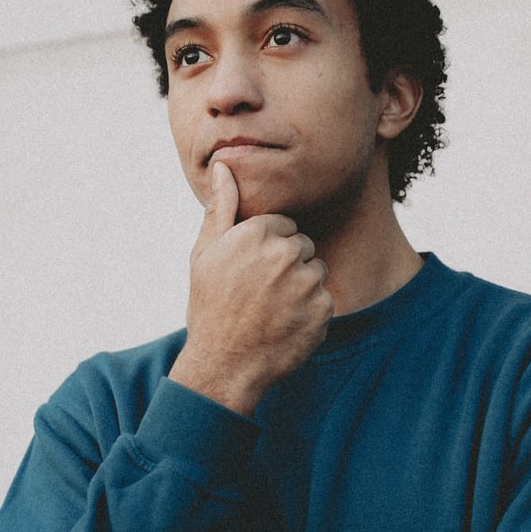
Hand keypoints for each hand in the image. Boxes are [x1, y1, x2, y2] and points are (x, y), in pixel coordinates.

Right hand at [168, 162, 333, 415]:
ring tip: (273, 308)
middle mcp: (285, 252)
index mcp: (256, 232)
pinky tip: (286, 324)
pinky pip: (324, 298)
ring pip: (316, 270)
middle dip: (287, 264)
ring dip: (302, 286)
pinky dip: (310, 311)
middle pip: (302, 245)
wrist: (224, 365)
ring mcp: (307, 281)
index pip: (282, 225)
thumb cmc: (210, 307)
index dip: (266, 248)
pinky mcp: (323, 308)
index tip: (250, 271)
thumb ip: (221, 207)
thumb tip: (225, 166)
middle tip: (261, 292)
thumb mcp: (205, 254)